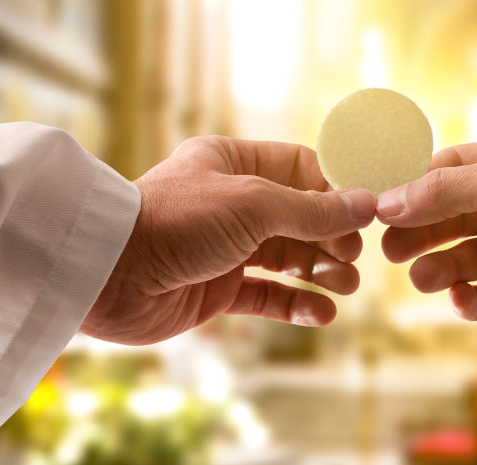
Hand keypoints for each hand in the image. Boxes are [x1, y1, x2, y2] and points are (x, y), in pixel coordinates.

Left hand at [82, 136, 375, 344]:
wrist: (109, 274)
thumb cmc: (177, 222)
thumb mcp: (253, 204)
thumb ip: (313, 210)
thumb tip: (367, 205)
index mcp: (235, 163)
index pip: (301, 169)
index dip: (335, 190)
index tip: (366, 213)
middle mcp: (232, 203)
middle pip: (300, 217)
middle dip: (331, 237)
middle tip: (353, 258)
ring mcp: (226, 247)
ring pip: (288, 258)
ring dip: (320, 272)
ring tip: (346, 286)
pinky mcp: (218, 289)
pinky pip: (267, 295)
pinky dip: (296, 305)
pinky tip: (322, 314)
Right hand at [376, 133, 476, 328]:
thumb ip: (448, 191)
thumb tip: (390, 201)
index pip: (451, 171)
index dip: (414, 189)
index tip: (380, 208)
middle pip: (454, 217)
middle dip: (422, 233)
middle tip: (390, 251)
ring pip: (470, 259)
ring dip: (442, 269)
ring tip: (423, 279)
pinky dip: (473, 301)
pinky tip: (460, 301)